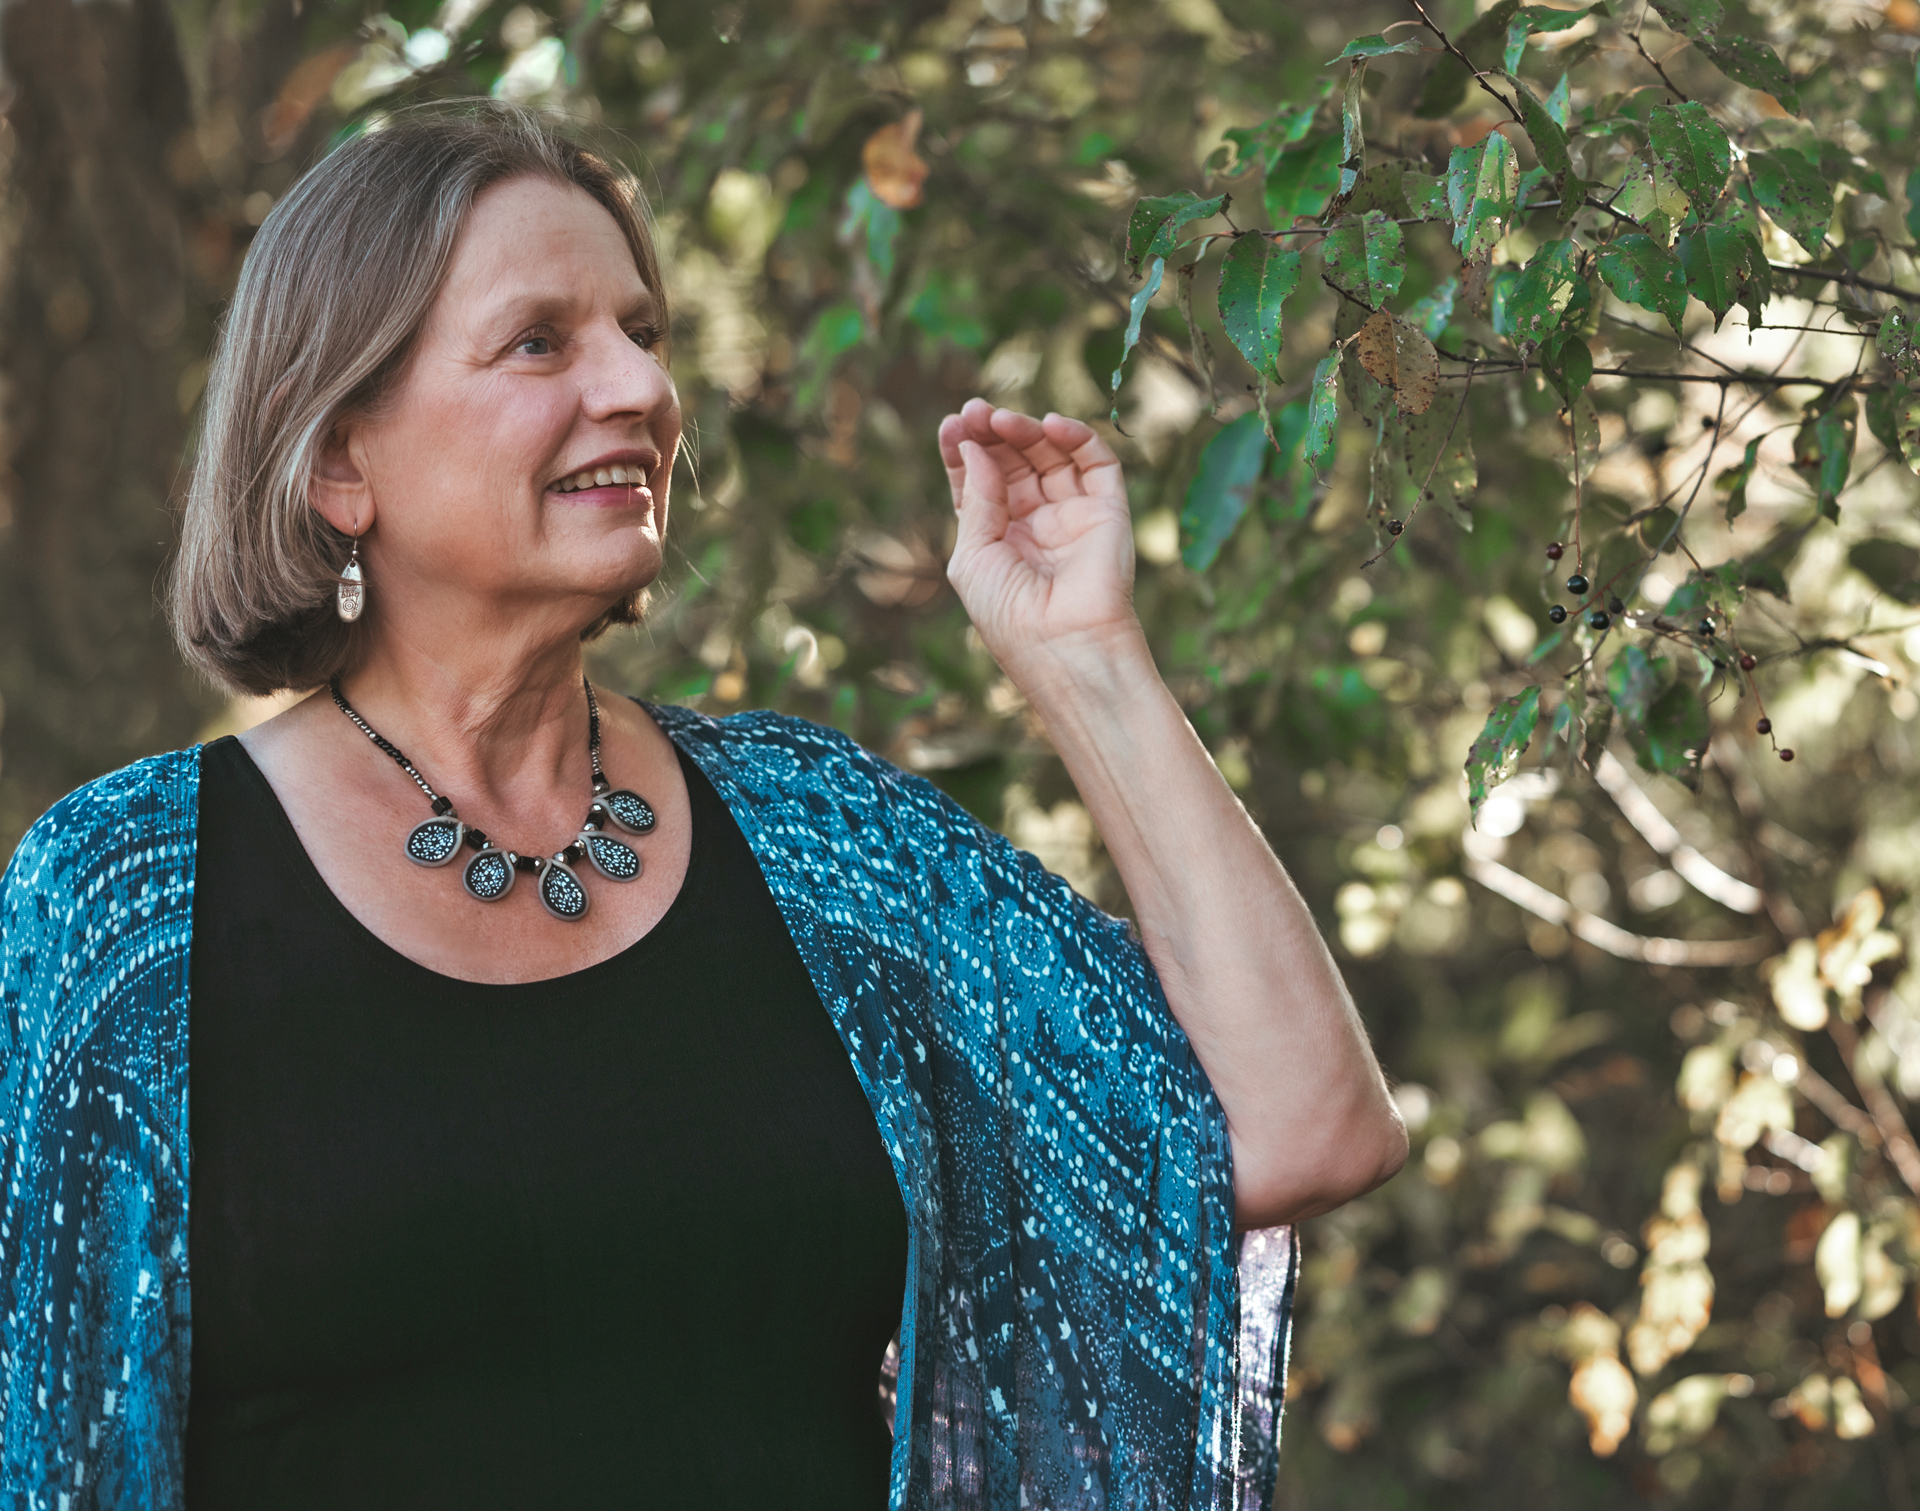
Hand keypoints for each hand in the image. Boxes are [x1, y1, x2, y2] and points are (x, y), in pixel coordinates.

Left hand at [937, 399, 1141, 680]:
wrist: (1064, 647)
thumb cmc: (1009, 616)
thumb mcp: (972, 557)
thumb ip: (976, 498)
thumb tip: (975, 446)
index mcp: (997, 537)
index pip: (981, 479)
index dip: (966, 450)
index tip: (953, 424)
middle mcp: (1035, 523)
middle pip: (1014, 461)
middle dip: (993, 433)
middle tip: (976, 411)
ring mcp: (1072, 515)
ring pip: (1051, 455)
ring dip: (1026, 431)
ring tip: (1002, 420)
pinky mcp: (1109, 511)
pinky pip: (1096, 463)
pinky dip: (1077, 437)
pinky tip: (1050, 424)